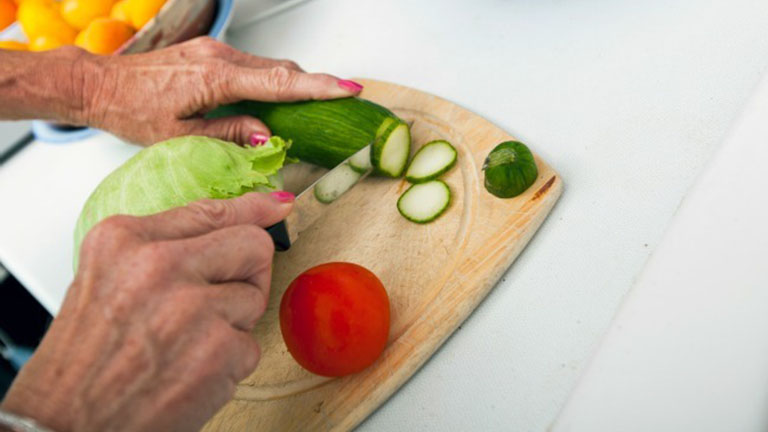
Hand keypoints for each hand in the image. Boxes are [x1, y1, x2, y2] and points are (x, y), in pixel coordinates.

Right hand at [0, 191, 293, 431]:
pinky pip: (252, 345)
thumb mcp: (110, 277)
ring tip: (186, 342)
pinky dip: (229, 363)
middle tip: (217, 300)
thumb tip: (248, 216)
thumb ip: (168, 244)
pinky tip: (190, 370)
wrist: (69, 422)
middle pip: (253, 246)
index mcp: (126, 240)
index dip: (253, 209)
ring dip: (232, 324)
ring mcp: (192, 307)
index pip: (210, 211)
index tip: (277, 208)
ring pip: (254, 298)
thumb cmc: (88, 357)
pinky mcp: (219, 350)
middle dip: (248, 273)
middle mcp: (158, 265)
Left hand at [79, 36, 361, 144]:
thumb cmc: (133, 111)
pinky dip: (272, 82)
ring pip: (269, 66)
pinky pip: (253, 66)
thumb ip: (229, 131)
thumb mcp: (181, 135)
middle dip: (314, 86)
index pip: (280, 83)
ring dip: (293, 85)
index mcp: (215, 77)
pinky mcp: (210, 53)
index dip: (319, 87)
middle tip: (342, 101)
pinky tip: (276, 101)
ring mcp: (215, 51)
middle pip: (281, 70)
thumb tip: (267, 133)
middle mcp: (219, 56)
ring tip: (314, 107)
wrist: (100, 84)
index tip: (349, 88)